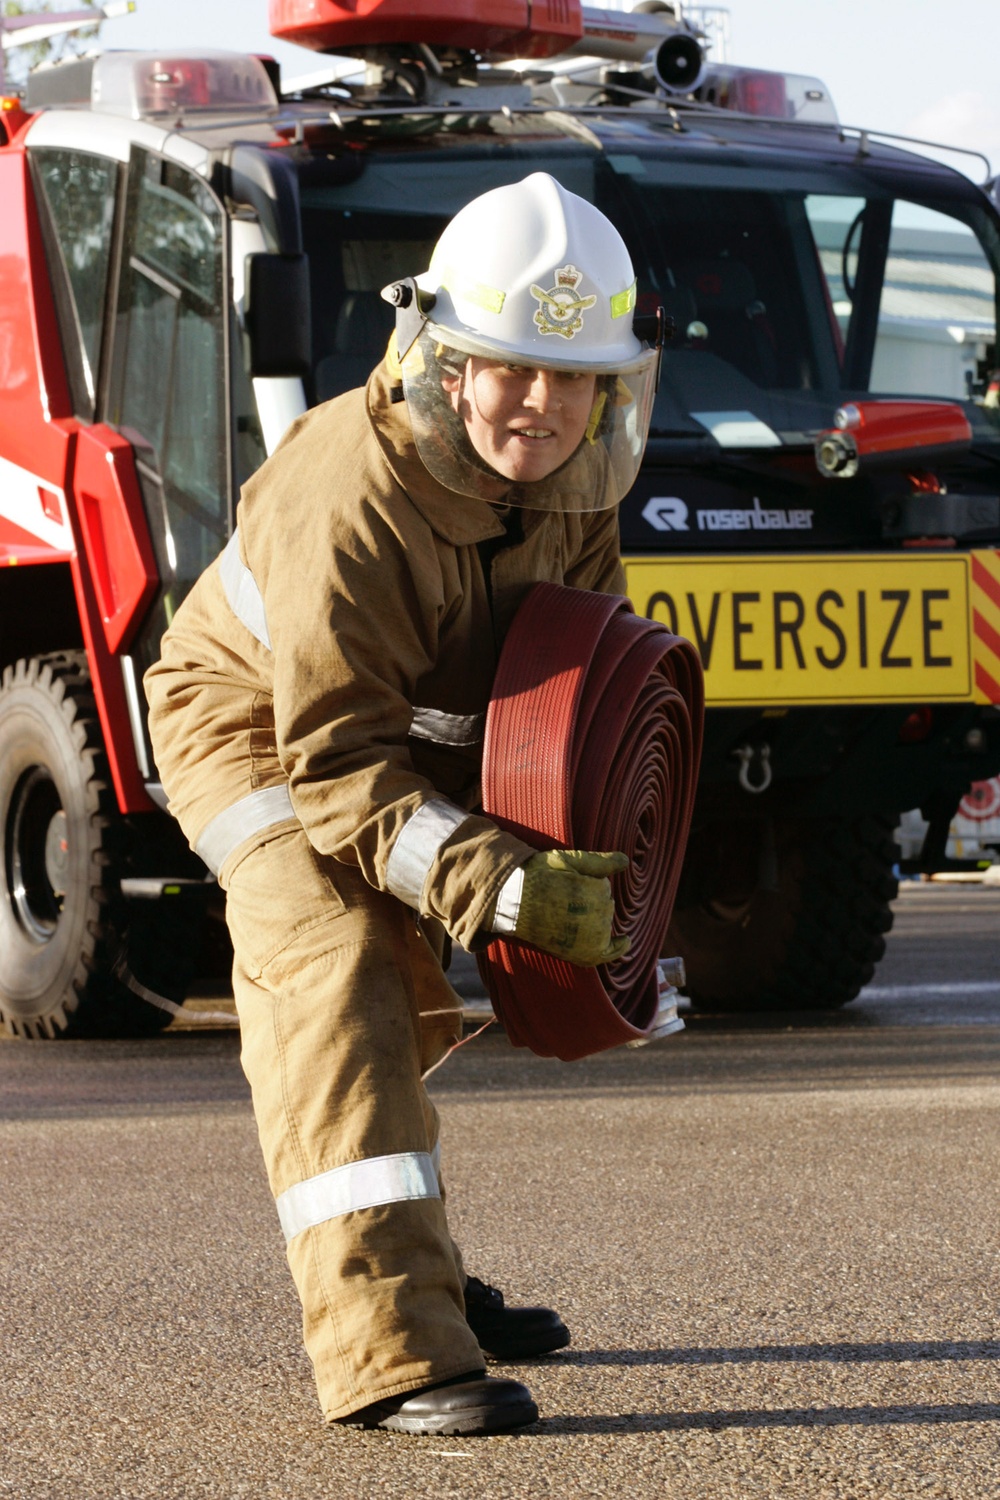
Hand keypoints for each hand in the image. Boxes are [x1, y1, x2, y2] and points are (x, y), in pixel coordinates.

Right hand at [507, 848, 629, 966]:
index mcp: (597, 891)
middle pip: (605, 904)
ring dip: (593, 917)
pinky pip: (608, 952)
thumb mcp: (568, 860)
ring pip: (604, 922)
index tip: (565, 883)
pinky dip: (618, 948)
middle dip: (590, 899)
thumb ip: (600, 861)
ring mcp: (593, 937)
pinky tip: (625, 941)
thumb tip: (626, 860)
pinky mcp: (583, 954)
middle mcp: (599, 916)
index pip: (603, 886)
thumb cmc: (539, 877)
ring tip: (565, 912)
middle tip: (562, 898)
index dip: (585, 882)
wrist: (514, 902)